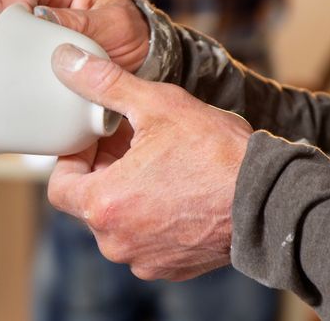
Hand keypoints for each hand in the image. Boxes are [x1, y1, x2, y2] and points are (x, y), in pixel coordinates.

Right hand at [0, 0, 149, 71]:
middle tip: (17, 53)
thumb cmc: (127, 32)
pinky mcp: (21, 49)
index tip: (23, 33)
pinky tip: (21, 79)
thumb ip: (81, 21)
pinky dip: (5, 68)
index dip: (14, 9)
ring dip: (0, 53)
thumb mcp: (115, 24)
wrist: (135, 57)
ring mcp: (23, 25)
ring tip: (25, 70)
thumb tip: (43, 18)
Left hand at [47, 44, 253, 280]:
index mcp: (103, 205)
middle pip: (90, 203)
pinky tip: (178, 191)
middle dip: (105, 172)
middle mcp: (116, 242)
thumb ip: (105, 84)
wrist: (270, 199)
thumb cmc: (215, 153)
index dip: (74, 158)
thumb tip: (68, 61)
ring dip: (129, 194)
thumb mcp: (157, 106)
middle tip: (131, 143)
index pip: (59, 185)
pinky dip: (153, 218)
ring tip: (158, 164)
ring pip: (119, 223)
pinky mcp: (171, 268)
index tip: (97, 139)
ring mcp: (144, 260)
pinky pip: (146, 241)